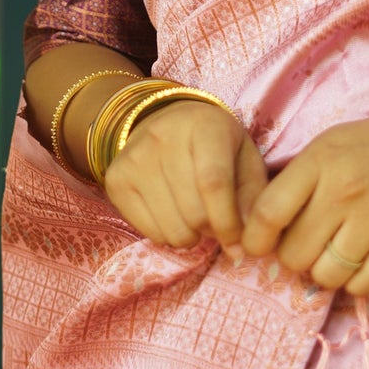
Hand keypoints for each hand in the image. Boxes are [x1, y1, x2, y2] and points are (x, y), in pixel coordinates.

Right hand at [104, 99, 269, 251]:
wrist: (167, 121)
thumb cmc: (216, 144)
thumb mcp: (244, 158)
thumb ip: (252, 197)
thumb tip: (242, 247)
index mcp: (203, 125)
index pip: (213, 183)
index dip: (227, 221)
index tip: (237, 240)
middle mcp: (163, 136)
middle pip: (192, 211)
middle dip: (212, 229)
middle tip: (216, 220)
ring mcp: (134, 157)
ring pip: (171, 228)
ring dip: (191, 235)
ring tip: (195, 216)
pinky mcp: (116, 179)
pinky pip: (150, 232)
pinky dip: (168, 235)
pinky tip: (173, 213)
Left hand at [240, 109, 368, 296]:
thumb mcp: (328, 146)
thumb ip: (295, 181)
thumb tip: (258, 228)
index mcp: (321, 160)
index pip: (269, 213)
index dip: (254, 239)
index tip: (257, 245)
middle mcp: (346, 190)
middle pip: (294, 254)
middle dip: (292, 257)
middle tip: (305, 245)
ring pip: (326, 275)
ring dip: (323, 272)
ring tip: (332, 253)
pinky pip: (362, 285)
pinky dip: (354, 281)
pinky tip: (357, 260)